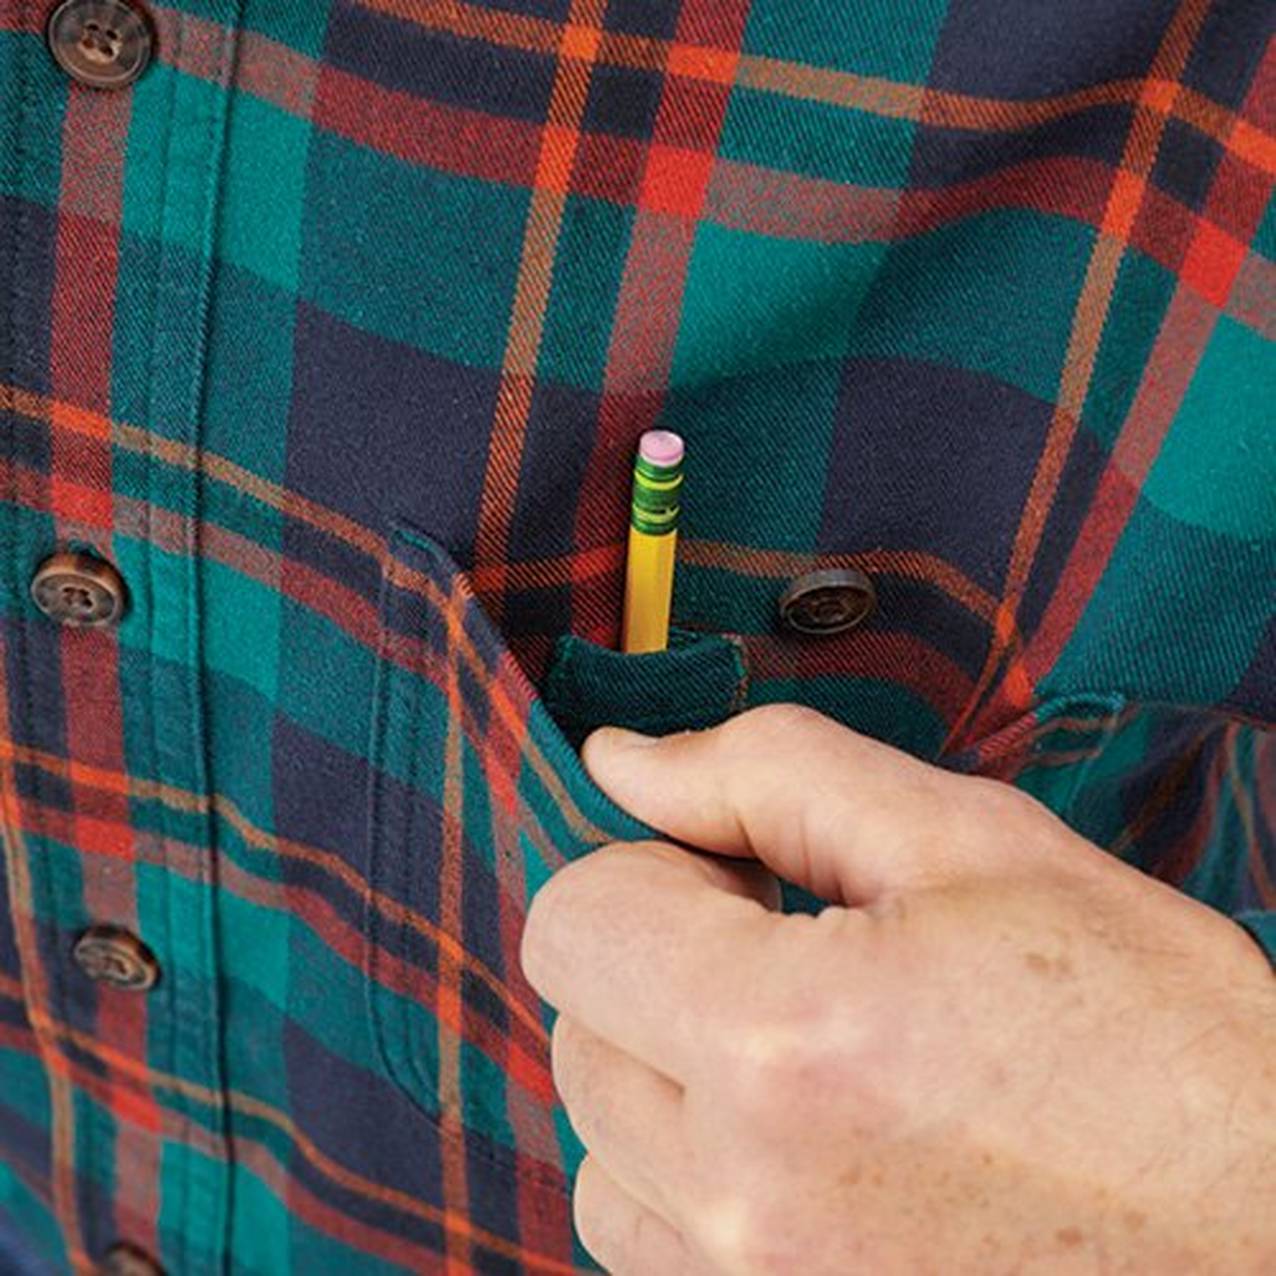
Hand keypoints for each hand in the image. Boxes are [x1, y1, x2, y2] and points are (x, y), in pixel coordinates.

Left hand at [519, 705, 1275, 1274]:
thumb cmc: (1151, 1033)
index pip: (572, 920)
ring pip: (602, 1147)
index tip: (744, 884)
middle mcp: (745, 1198)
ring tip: (810, 1064)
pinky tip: (808, 1150)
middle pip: (579, 1027)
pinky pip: (650, 1246)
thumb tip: (617, 760)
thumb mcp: (974, 845)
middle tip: (795, 960)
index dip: (654, 872)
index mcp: (786, 1042)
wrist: (1275, 1239)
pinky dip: (695, 1181)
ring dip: (671, 1079)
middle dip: (665, 965)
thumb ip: (769, 775)